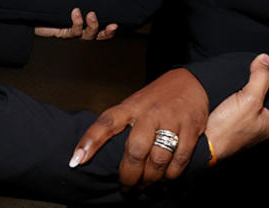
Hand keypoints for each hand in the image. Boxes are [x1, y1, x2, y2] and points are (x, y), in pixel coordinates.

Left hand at [34, 7, 116, 39]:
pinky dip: (77, 21)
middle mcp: (80, 30)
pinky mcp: (62, 33)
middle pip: (97, 37)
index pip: (101, 30)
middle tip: (111, 24)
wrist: (34, 9)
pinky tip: (76, 12)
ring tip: (91, 15)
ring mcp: (71, 33)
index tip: (116, 24)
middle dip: (106, 32)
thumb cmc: (52, 1)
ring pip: (87, 36)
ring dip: (92, 26)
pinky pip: (73, 32)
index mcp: (84, 22)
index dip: (110, 31)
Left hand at [69, 68, 207, 187]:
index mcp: (131, 106)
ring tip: (145, 186)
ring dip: (150, 179)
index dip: (90, 142)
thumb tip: (99, 152)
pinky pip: (179, 159)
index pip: (106, 122)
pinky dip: (171, 174)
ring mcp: (171, 120)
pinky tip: (165, 178)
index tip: (76, 161)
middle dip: (129, 175)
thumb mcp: (135, 103)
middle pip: (134, 150)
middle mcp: (149, 113)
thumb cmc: (157, 98)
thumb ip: (122, 124)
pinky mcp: (190, 128)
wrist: (191, 81)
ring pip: (157, 159)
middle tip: (126, 187)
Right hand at [205, 54, 268, 160]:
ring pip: (267, 114)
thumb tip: (265, 59)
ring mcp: (250, 128)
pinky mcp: (235, 126)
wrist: (204, 145)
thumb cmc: (229, 129)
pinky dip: (255, 104)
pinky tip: (248, 98)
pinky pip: (250, 112)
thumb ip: (259, 79)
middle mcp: (264, 127)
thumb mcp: (249, 100)